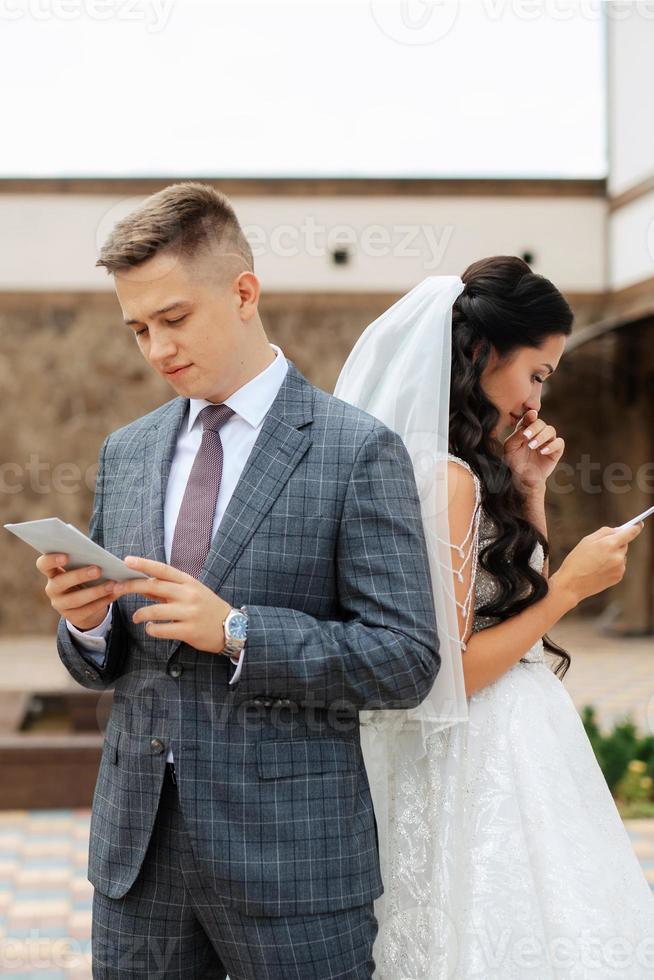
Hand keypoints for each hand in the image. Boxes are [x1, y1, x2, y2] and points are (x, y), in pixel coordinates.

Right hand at [36, 553, 116, 630]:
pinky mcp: (73, 617)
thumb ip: (86, 561)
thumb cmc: (86, 578)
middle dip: (79, 576)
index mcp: (52, 572)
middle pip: (60, 582)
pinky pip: (88, 610)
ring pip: (75, 599)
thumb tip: (102, 556)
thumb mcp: (83, 569)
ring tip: (112, 584)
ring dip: (95, 591)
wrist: (87, 605)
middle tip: (97, 569)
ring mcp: (61, 605)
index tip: (66, 555)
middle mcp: (52, 589)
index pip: (43, 565)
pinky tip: (115, 593)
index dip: (51, 560)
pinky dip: (104, 601)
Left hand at [112, 556, 231, 654]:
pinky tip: (151, 628)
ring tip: (136, 617)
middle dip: (132, 587)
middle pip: (154, 587)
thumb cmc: (207, 608)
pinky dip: (151, 629)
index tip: (127, 561)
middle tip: (117, 589)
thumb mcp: (191, 592)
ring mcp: (189, 613)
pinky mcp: (188, 630)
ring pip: (154, 611)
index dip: (144, 564)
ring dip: (140, 614)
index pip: (163, 570)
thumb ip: (168, 589)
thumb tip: (143, 585)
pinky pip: (160, 630)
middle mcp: (188, 594)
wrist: (230, 627)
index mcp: (188, 582)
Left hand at [502, 409, 564, 492]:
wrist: (523, 478)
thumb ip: (515, 437)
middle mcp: (538, 433)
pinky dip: (552, 445)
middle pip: (540, 423)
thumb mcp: (510, 449)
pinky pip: (559, 443)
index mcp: (526, 429)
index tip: (530, 415)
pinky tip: (543, 451)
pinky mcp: (556, 450)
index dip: (530, 415)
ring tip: (532, 446)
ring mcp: (548, 441)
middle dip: (534, 427)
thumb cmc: (515, 462)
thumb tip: (524, 429)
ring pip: (550, 430)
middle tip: (526, 436)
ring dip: (542, 436)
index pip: (529, 418)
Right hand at [552, 522, 643, 606]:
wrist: (572, 584)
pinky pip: (619, 566)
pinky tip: (599, 569)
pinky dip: (612, 565)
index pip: (630, 533)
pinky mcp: (618, 577)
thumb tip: (619, 530)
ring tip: (597, 562)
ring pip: (621, 556)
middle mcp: (618, 556)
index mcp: (609, 544)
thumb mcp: (587, 540)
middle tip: (600, 548)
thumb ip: (604, 532)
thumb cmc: (576, 560)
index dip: (636, 527)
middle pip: (624, 544)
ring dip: (614, 555)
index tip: (639, 524)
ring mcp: (620, 568)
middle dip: (616, 543)